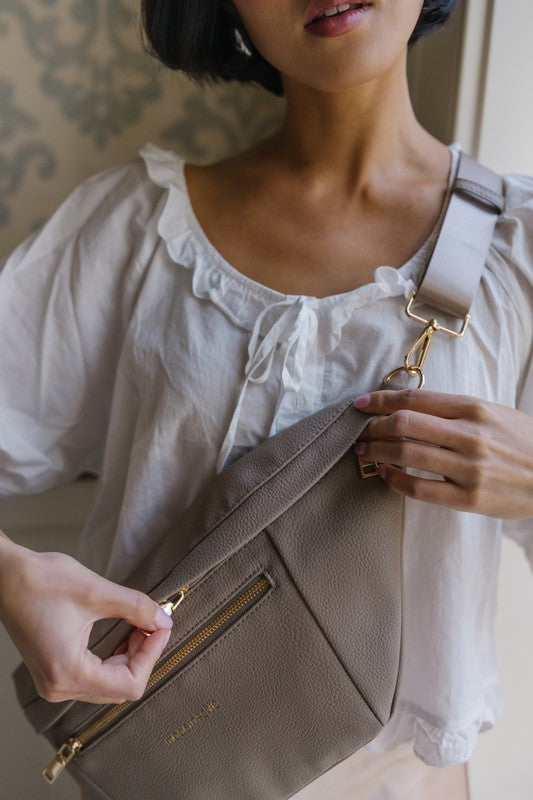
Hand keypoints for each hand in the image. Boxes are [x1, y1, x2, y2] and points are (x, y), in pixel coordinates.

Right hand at [0, 534, 172, 704]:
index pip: (129, 685)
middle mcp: (58, 687)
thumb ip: (136, 608)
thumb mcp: (97, 592)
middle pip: (119, 689)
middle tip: (153, 625)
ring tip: (139, 627)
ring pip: (108, 685)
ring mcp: (53, 682)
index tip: (160, 627)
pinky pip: (93, 677)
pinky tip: (122, 637)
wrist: (6, 576)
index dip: (152, 656)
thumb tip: (164, 621)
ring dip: (129, 658)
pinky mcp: (53, 672)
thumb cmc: (42, 581)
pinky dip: (112, 660)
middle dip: (143, 656)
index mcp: (68, 672)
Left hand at [353, 389, 532, 518]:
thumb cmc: (522, 442)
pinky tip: (385, 475)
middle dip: (373, 427)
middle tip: (359, 431)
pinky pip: (420, 489)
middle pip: (404, 424)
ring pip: (407, 455)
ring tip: (364, 452)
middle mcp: (469, 435)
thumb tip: (408, 405)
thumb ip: (454, 409)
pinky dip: (395, 481)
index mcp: (474, 409)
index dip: (380, 400)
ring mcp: (469, 468)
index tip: (361, 404)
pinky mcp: (470, 499)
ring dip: (377, 452)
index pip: (414, 399)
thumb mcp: (493, 413)